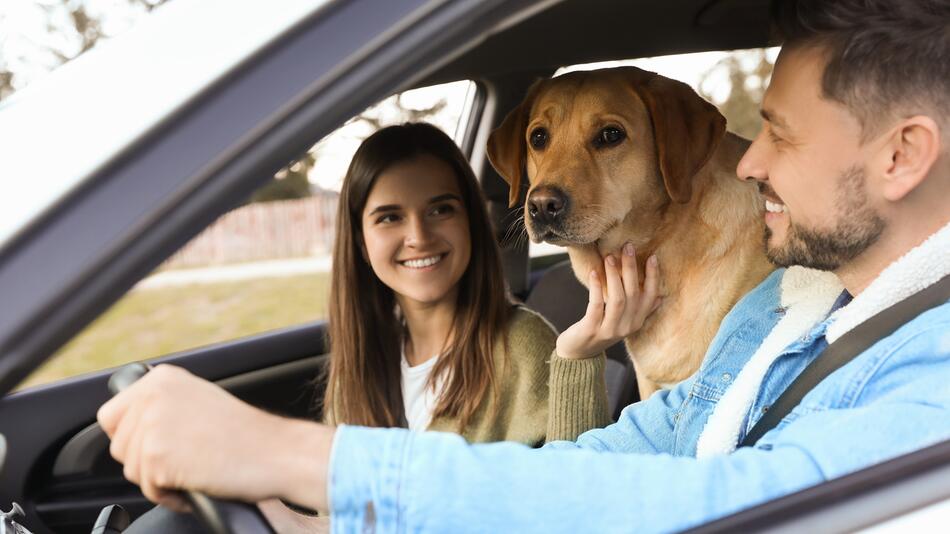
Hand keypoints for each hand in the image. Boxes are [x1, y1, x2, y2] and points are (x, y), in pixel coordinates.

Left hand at [97, 365, 333, 511]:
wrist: (275, 451)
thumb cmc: (245, 433)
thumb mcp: (198, 400)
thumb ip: (162, 405)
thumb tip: (128, 426)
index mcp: (162, 378)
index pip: (112, 415)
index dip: (133, 438)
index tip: (161, 445)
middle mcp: (153, 395)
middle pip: (119, 446)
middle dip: (147, 461)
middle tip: (186, 459)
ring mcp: (153, 425)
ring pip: (131, 470)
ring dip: (159, 479)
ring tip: (194, 469)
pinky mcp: (157, 456)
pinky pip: (148, 489)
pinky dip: (170, 496)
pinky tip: (196, 482)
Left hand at [555, 243, 660, 358]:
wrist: (578, 354)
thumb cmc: (600, 330)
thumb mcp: (623, 322)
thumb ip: (639, 310)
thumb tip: (659, 296)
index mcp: (636, 321)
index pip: (650, 297)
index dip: (653, 277)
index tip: (652, 257)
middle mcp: (627, 326)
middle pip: (633, 294)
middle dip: (631, 269)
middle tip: (627, 247)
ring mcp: (610, 329)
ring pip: (618, 299)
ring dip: (614, 276)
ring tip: (609, 257)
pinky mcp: (592, 329)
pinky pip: (596, 306)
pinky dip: (596, 287)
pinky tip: (594, 273)